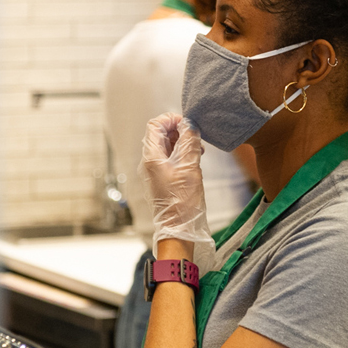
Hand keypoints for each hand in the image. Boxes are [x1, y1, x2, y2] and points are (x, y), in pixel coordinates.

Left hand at [140, 113, 213, 251]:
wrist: (178, 228)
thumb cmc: (181, 201)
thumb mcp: (189, 167)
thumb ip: (189, 142)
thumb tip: (190, 124)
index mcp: (151, 157)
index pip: (155, 125)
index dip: (171, 119)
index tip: (188, 123)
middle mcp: (149, 162)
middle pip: (160, 134)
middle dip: (179, 131)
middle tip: (196, 136)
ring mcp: (154, 171)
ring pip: (166, 147)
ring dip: (182, 143)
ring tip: (198, 149)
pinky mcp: (162, 179)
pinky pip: (170, 159)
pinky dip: (182, 154)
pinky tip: (194, 160)